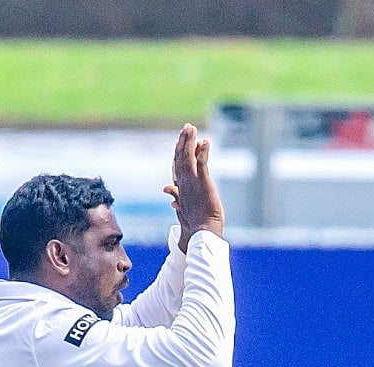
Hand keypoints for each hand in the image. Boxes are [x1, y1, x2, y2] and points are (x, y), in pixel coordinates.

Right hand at [165, 123, 225, 250]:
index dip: (178, 151)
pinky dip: (203, 151)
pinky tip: (205, 141)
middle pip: (180, 156)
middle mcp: (184, 182)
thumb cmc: (195, 222)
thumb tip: (167, 189)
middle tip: (187, 127)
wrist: (201, 232)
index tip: (180, 140)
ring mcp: (192, 181)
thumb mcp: (183, 206)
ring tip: (191, 128)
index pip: (177, 165)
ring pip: (188, 156)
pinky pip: (202, 163)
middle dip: (183, 140)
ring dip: (190, 141)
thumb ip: (176, 195)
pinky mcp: (203, 182)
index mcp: (180, 187)